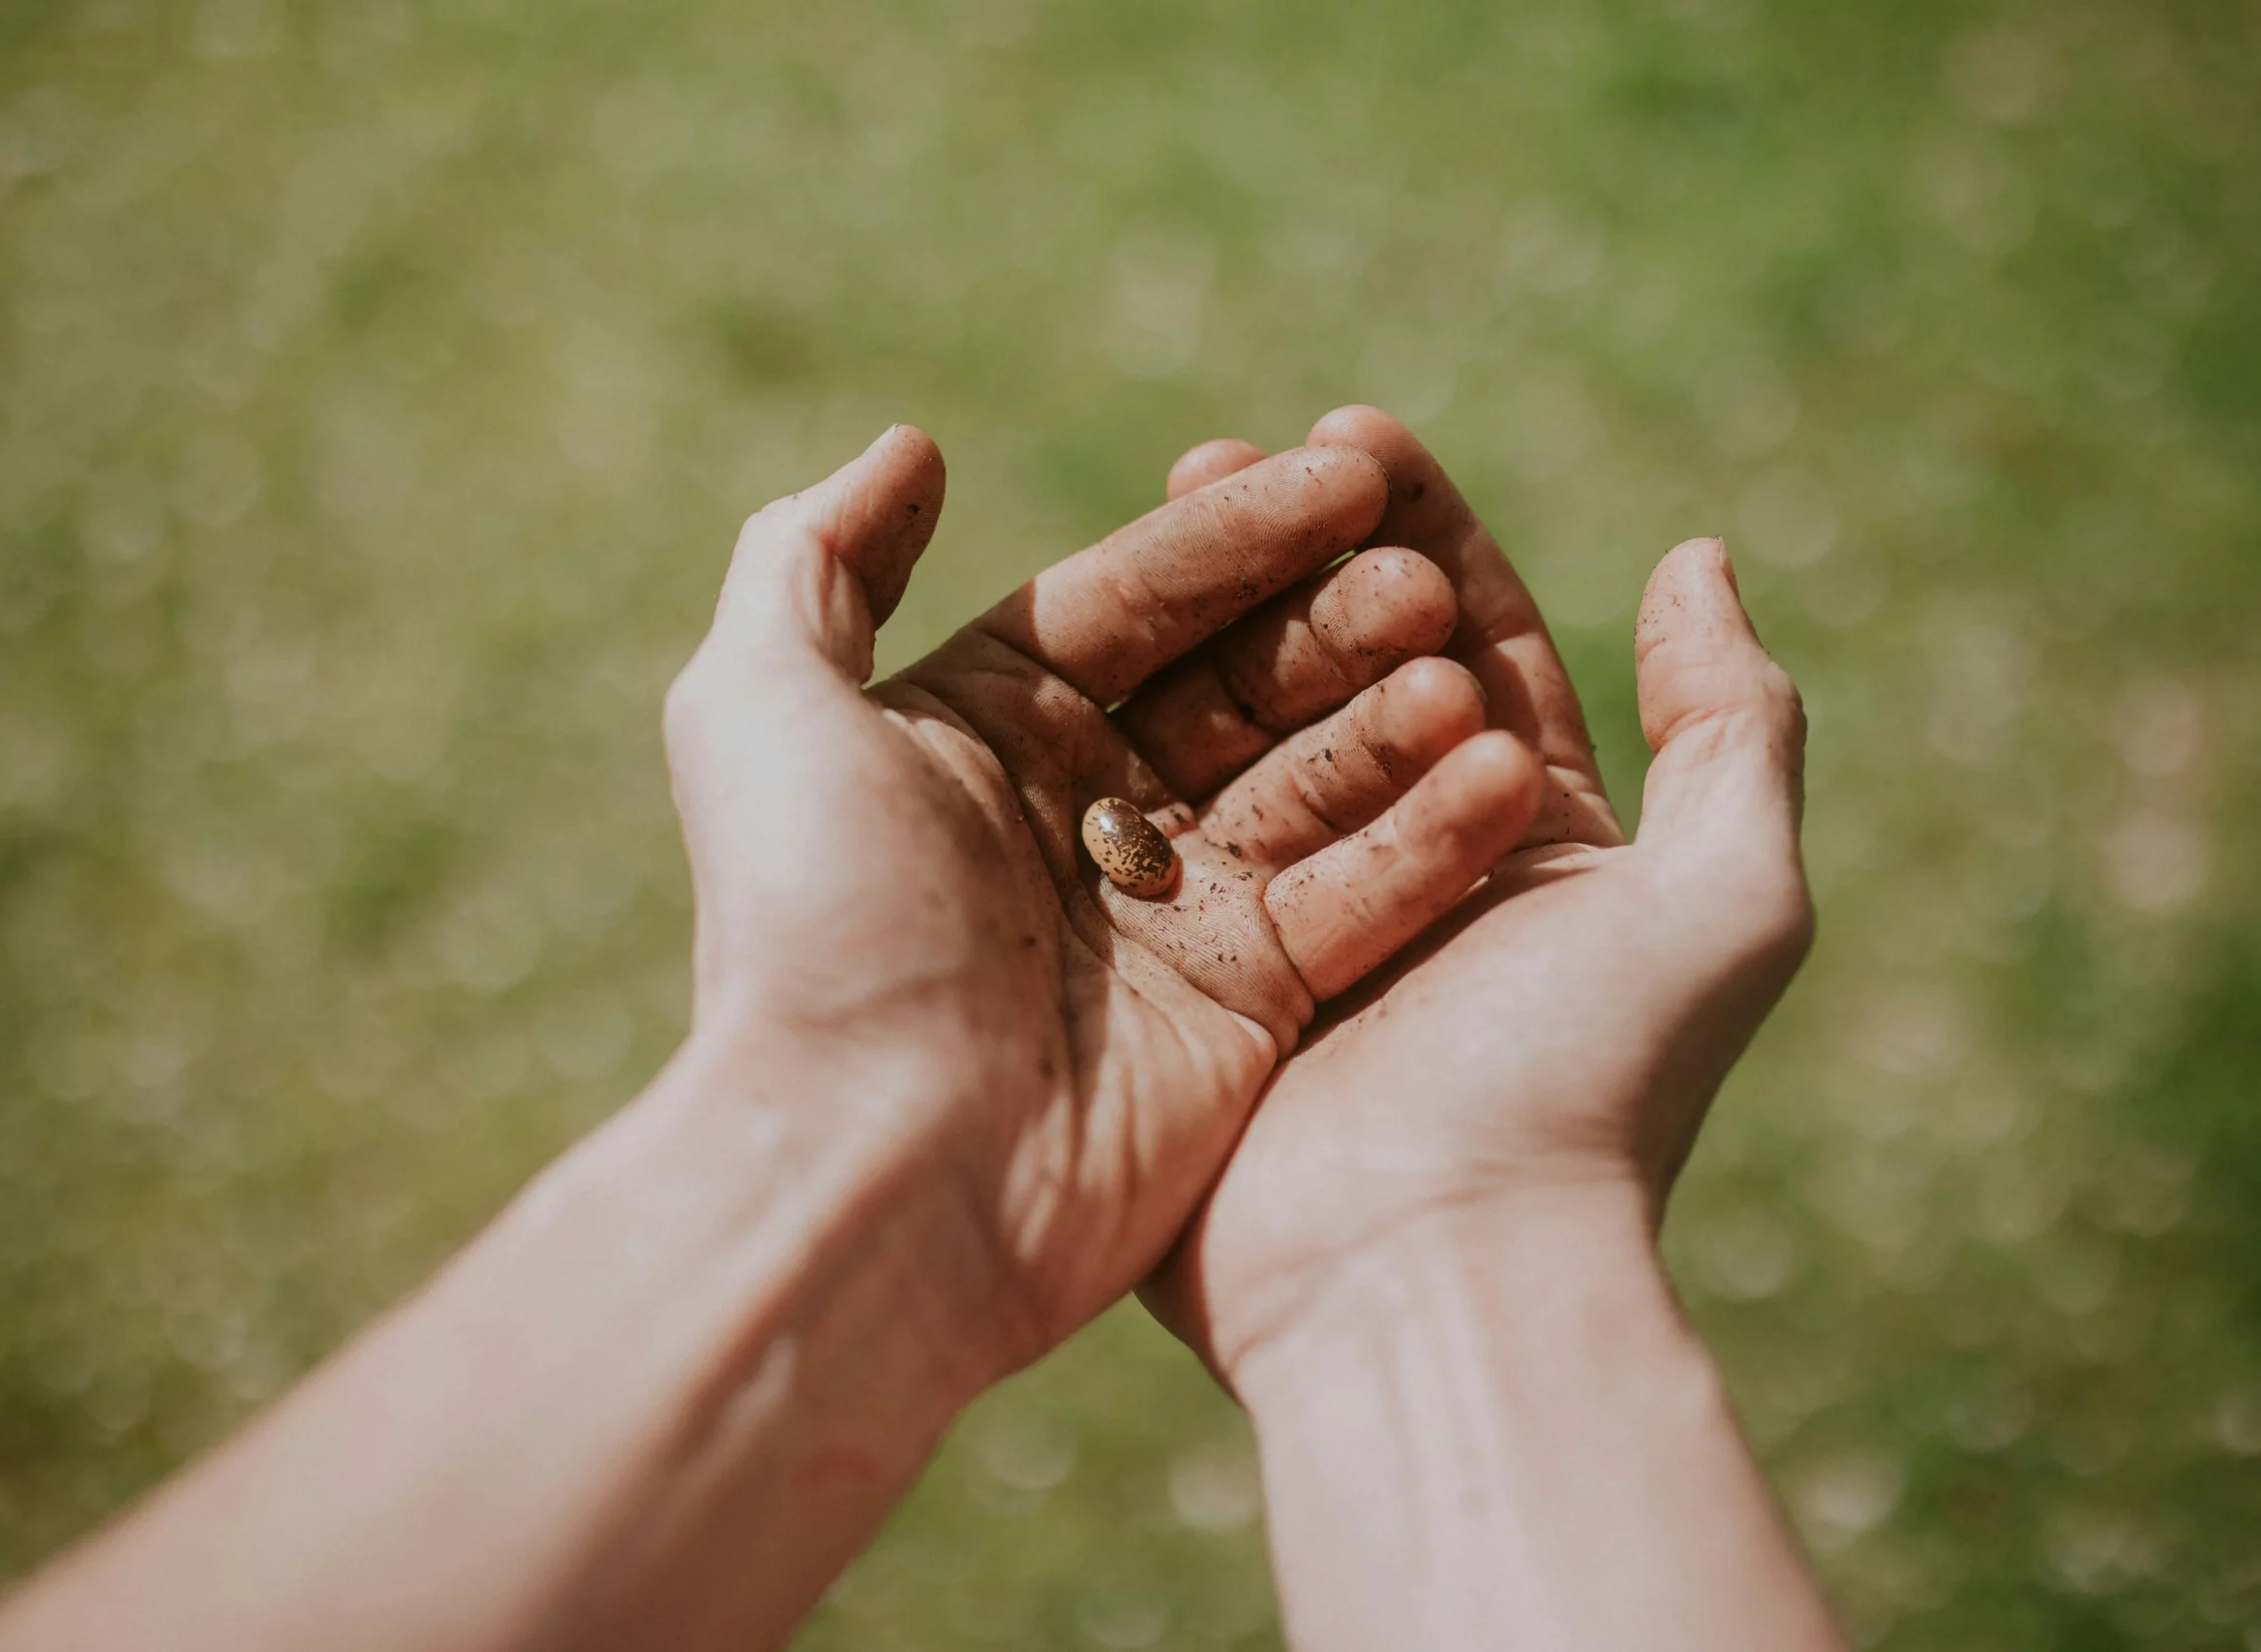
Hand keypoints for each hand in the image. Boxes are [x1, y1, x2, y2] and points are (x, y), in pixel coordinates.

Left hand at [663, 423, 1546, 1376]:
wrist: (872, 1166)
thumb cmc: (818, 924)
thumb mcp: (758, 707)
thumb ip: (816, 559)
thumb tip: (913, 448)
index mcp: (984, 730)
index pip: (1136, 597)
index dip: (1239, 529)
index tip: (1350, 469)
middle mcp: (1083, 812)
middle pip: (1239, 679)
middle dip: (1333, 620)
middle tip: (1416, 580)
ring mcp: (1171, 912)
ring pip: (1312, 781)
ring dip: (1394, 720)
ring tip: (1462, 676)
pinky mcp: (1247, 1007)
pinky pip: (1356, 900)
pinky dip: (1427, 842)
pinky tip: (1503, 777)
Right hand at [1143, 407, 1812, 1383]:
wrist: (1436, 1274)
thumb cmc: (1589, 1086)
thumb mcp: (1728, 899)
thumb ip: (1733, 724)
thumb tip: (1697, 558)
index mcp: (1534, 845)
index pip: (1482, 643)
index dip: (1423, 531)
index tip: (1351, 430)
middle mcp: (1413, 874)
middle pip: (1351, 672)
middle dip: (1298, 555)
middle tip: (1234, 454)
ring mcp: (1292, 924)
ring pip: (1248, 733)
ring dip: (1215, 620)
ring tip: (1169, 507)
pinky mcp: (1193, 977)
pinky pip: (1166, 828)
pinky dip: (1139, 735)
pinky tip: (1094, 647)